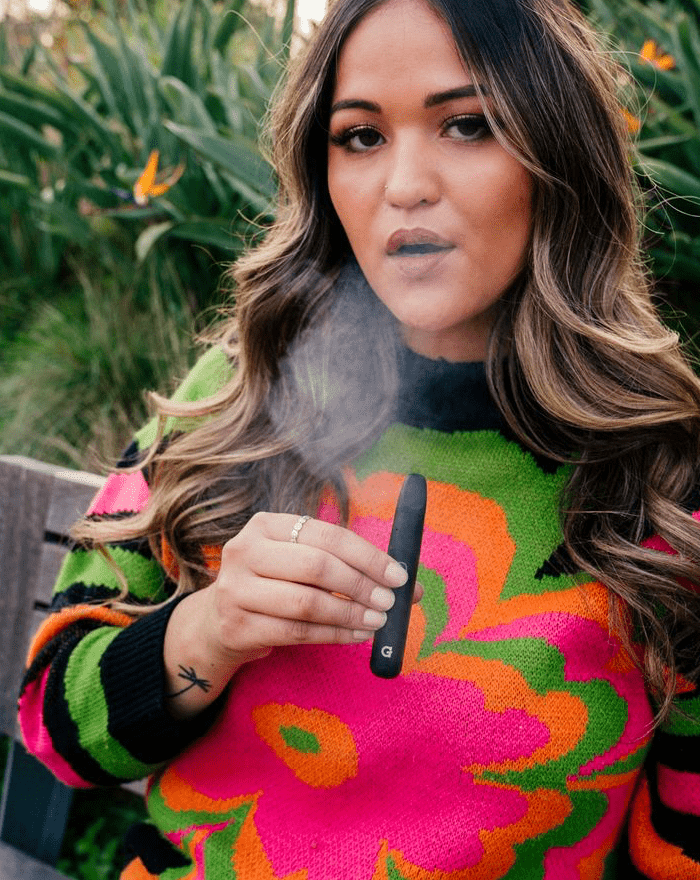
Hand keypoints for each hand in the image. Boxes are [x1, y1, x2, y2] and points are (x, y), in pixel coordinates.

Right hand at [164, 512, 421, 716]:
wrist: (218, 621)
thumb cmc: (274, 585)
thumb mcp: (300, 562)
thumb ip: (349, 566)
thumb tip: (410, 585)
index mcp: (266, 525)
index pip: (327, 535)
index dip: (368, 556)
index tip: (398, 576)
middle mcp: (245, 551)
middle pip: (316, 566)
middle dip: (360, 585)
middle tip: (389, 601)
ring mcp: (236, 590)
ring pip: (306, 602)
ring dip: (350, 614)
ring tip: (377, 621)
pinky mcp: (238, 627)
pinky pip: (297, 632)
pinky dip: (335, 635)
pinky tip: (356, 635)